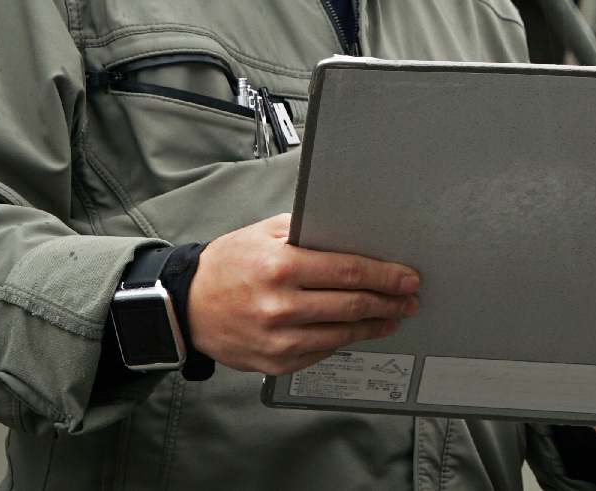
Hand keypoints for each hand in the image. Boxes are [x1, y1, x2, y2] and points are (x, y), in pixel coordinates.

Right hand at [186, 213, 418, 375]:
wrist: (187, 306)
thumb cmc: (228, 264)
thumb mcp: (265, 234)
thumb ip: (309, 234)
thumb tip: (354, 237)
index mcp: (281, 267)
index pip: (350, 272)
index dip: (386, 276)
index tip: (407, 278)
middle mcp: (280, 306)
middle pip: (353, 305)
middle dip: (389, 302)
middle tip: (408, 299)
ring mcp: (277, 339)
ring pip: (342, 334)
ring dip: (374, 326)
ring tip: (391, 317)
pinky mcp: (275, 363)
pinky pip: (322, 352)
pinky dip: (343, 341)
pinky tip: (356, 332)